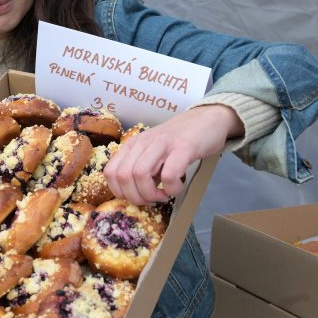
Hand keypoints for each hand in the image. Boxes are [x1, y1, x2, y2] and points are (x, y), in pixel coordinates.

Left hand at [103, 105, 241, 205]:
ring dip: (151, 194)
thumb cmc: (179, 141)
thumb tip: (133, 195)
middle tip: (153, 198)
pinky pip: (169, 174)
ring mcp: (162, 143)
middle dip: (136, 196)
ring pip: (140, 174)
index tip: (138, 196)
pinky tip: (178, 186)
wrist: (207, 119)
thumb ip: (141, 167)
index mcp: (132, 145)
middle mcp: (143, 142)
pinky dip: (172, 188)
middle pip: (123, 176)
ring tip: (164, 194)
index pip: (110, 172)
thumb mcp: (153, 152)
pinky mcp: (183, 147)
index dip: (120, 192)